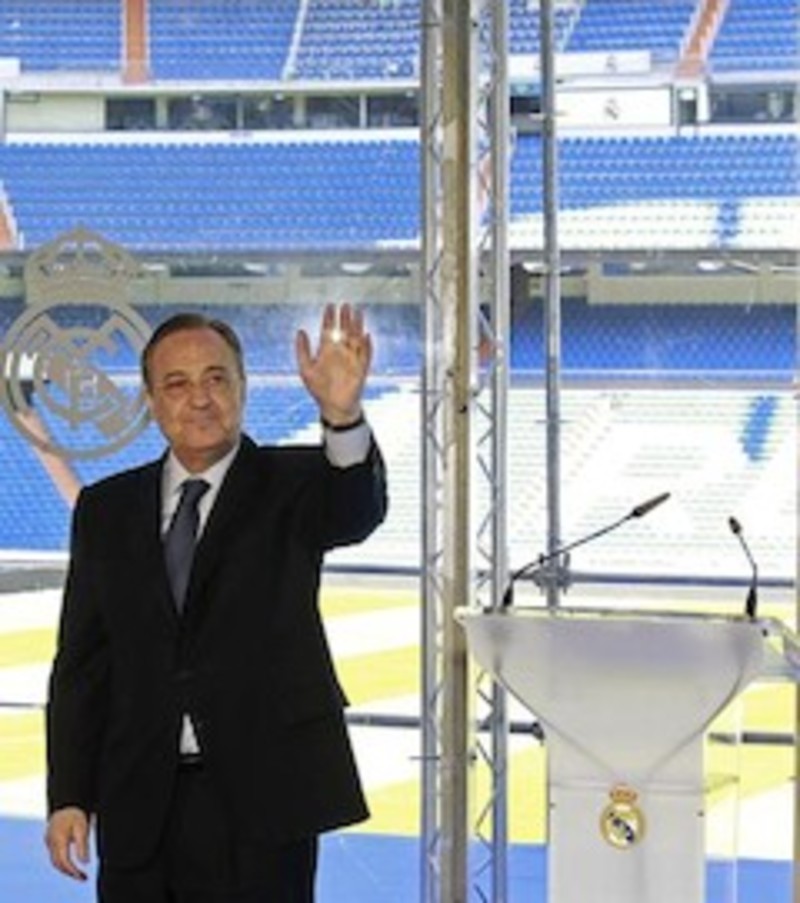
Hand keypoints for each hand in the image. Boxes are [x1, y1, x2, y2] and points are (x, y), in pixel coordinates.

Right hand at [45, 806, 90, 880]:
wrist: (64, 803)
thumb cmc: (75, 814)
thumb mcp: (82, 827)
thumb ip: (83, 845)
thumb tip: (85, 862)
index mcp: (59, 839)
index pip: (64, 861)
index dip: (73, 871)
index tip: (82, 876)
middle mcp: (51, 843)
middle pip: (58, 864)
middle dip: (69, 872)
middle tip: (83, 878)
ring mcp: (48, 842)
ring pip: (55, 861)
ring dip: (65, 869)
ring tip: (79, 874)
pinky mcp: (49, 841)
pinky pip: (55, 856)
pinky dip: (62, 862)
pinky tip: (72, 865)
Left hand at [295, 303, 371, 425]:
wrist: (334, 407)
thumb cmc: (319, 390)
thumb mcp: (305, 369)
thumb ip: (302, 351)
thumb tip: (300, 331)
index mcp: (327, 350)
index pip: (329, 330)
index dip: (329, 318)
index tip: (330, 306)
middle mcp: (340, 352)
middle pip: (344, 330)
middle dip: (345, 318)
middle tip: (345, 305)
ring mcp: (352, 359)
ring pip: (356, 338)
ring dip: (357, 326)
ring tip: (358, 313)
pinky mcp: (361, 369)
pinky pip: (365, 355)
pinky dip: (366, 346)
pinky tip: (366, 336)